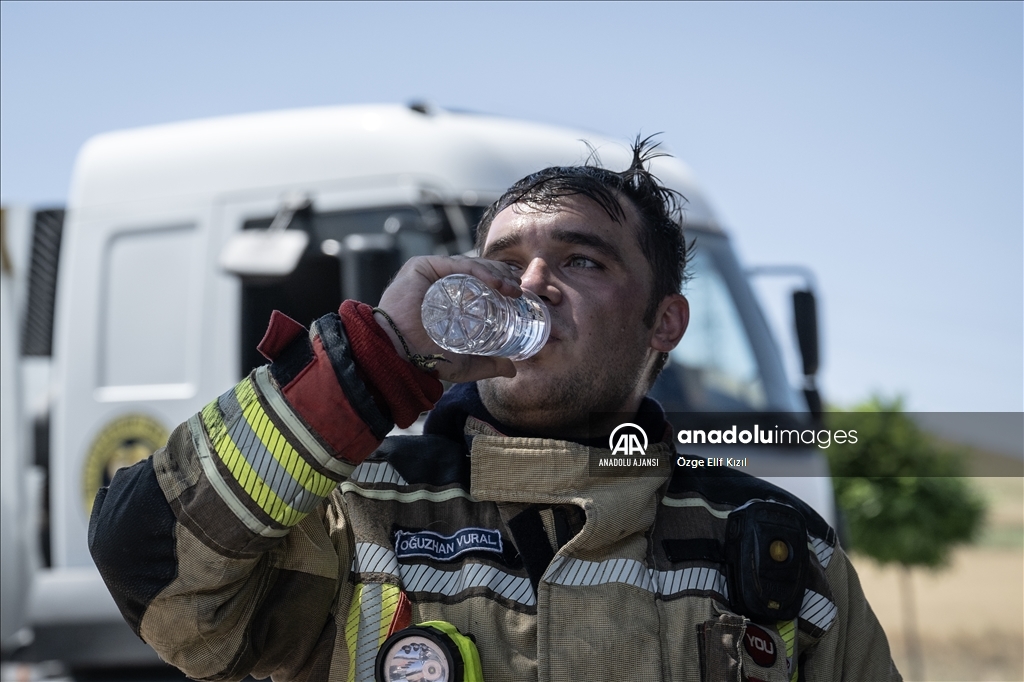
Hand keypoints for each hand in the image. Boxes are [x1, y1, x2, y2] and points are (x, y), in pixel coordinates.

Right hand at [374, 256, 522, 382]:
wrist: (399, 356)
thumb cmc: (425, 359)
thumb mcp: (465, 364)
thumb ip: (488, 365)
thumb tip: (512, 370)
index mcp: (446, 299)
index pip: (477, 284)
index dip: (500, 284)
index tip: (519, 292)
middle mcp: (439, 284)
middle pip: (476, 271)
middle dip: (502, 275)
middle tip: (519, 287)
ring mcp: (431, 274)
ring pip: (469, 265)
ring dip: (496, 273)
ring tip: (513, 288)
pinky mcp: (421, 266)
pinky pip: (456, 264)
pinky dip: (479, 270)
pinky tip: (496, 283)